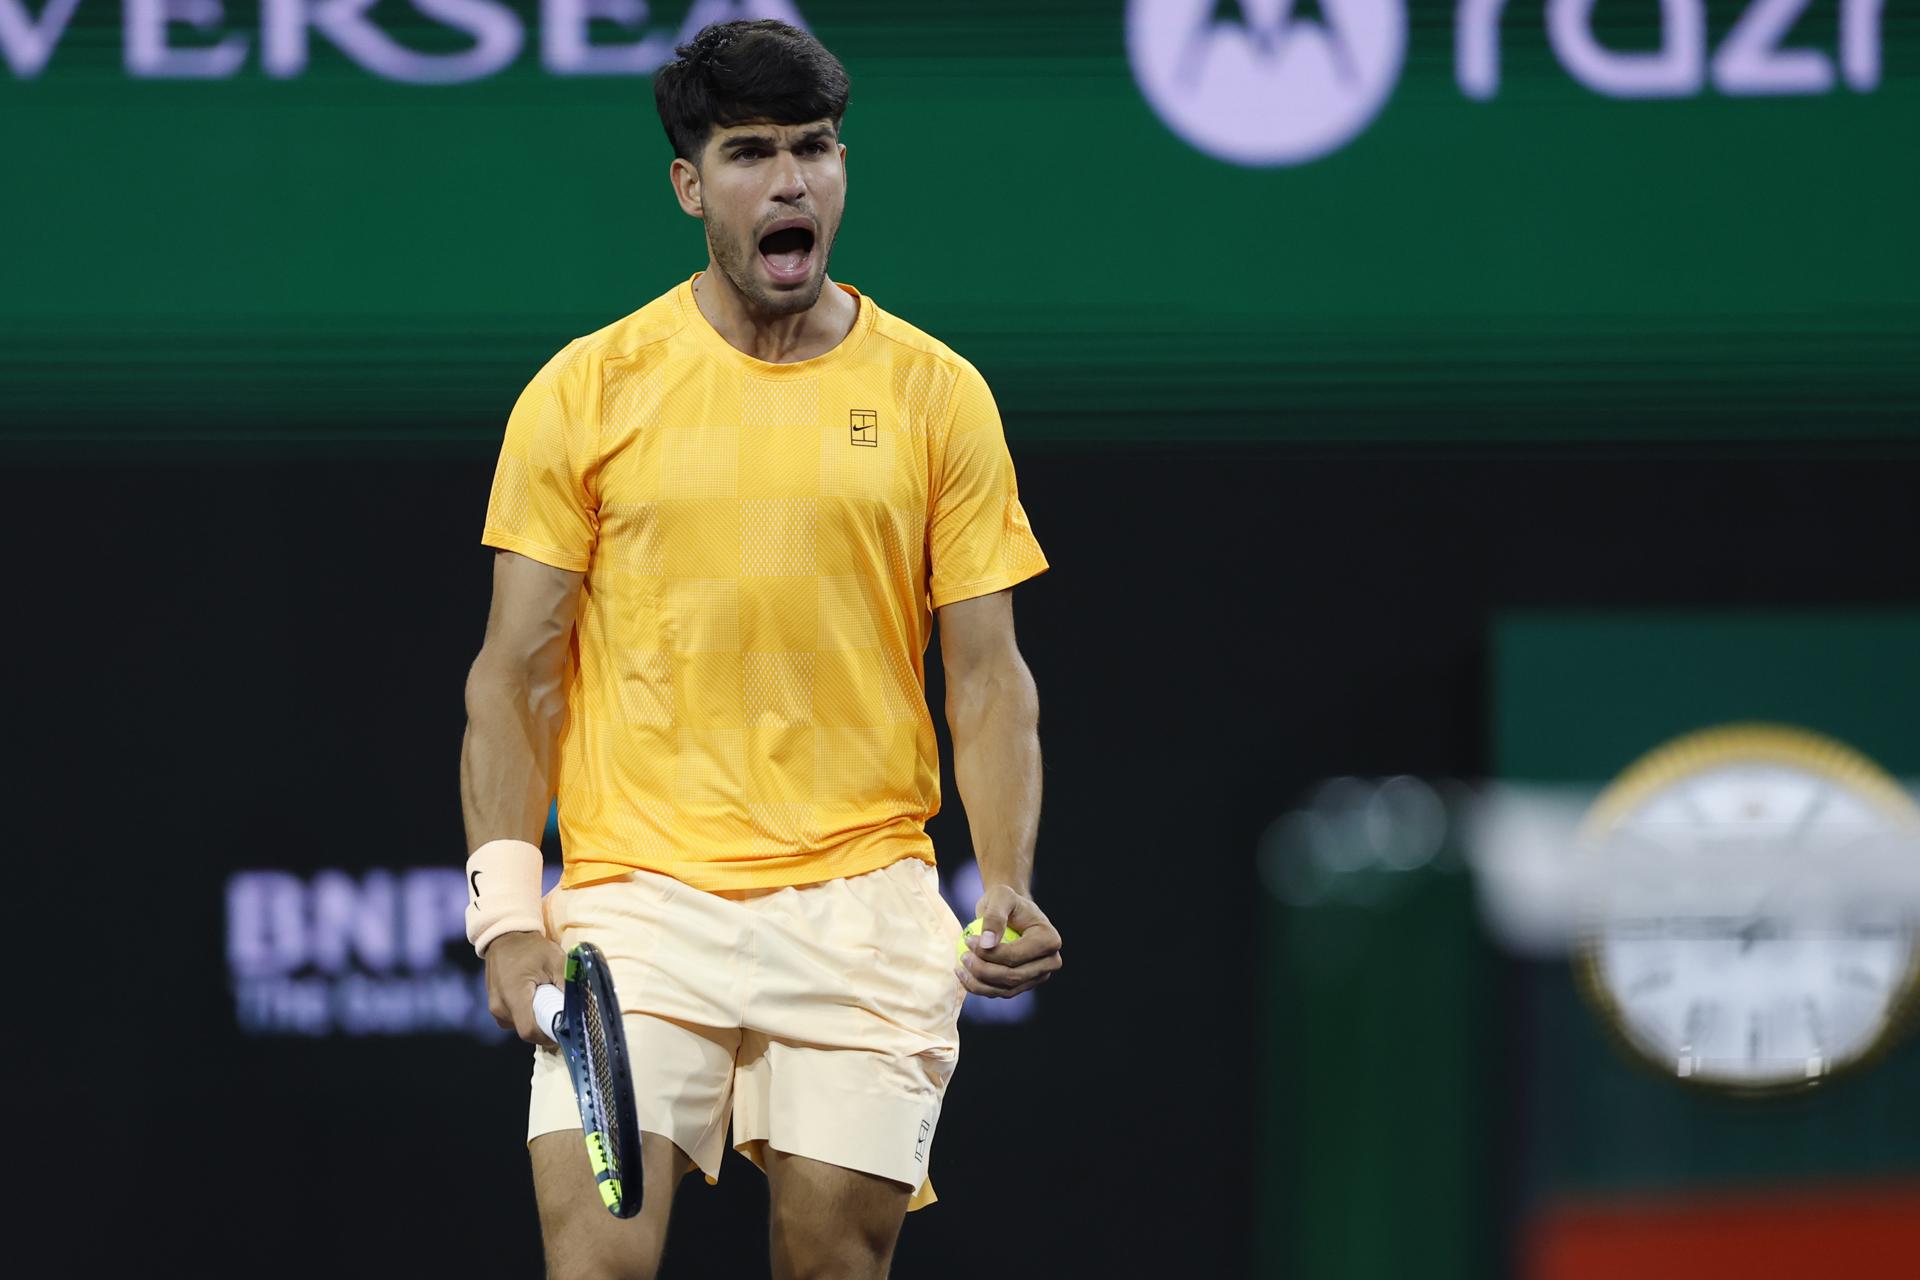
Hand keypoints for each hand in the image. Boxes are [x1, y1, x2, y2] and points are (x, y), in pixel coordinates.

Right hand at [485, 930, 565, 1046]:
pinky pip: (513, 1019)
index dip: (548, 1036)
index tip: (563, 1031)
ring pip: (519, 1026)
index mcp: (514, 996)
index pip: (529, 1031)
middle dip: (545, 1028)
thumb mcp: (555, 960)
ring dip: (535, 1021)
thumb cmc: (531, 947)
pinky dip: (526, 1015)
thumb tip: (581, 1007)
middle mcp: (499, 1006)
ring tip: (548, 1004)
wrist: (505, 937)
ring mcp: (494, 1007)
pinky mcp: (495, 1005)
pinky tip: (536, 1001)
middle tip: (560, 1016)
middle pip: (525, 1031)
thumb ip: (568, 984)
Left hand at [956, 885, 1061, 997]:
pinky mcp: (1026, 984)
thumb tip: (986, 944)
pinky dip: (981, 988)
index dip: (989, 953)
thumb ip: (995, 917)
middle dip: (983, 970)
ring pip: (1006, 989)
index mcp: (1049, 940)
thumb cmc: (1007, 901)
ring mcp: (1038, 976)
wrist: (1012, 911)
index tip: (968, 940)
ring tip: (960, 967)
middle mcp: (1050, 962)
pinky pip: (1002, 992)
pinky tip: (965, 975)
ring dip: (979, 983)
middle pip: (1013, 976)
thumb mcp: (1001, 897)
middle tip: (963, 956)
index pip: (1016, 956)